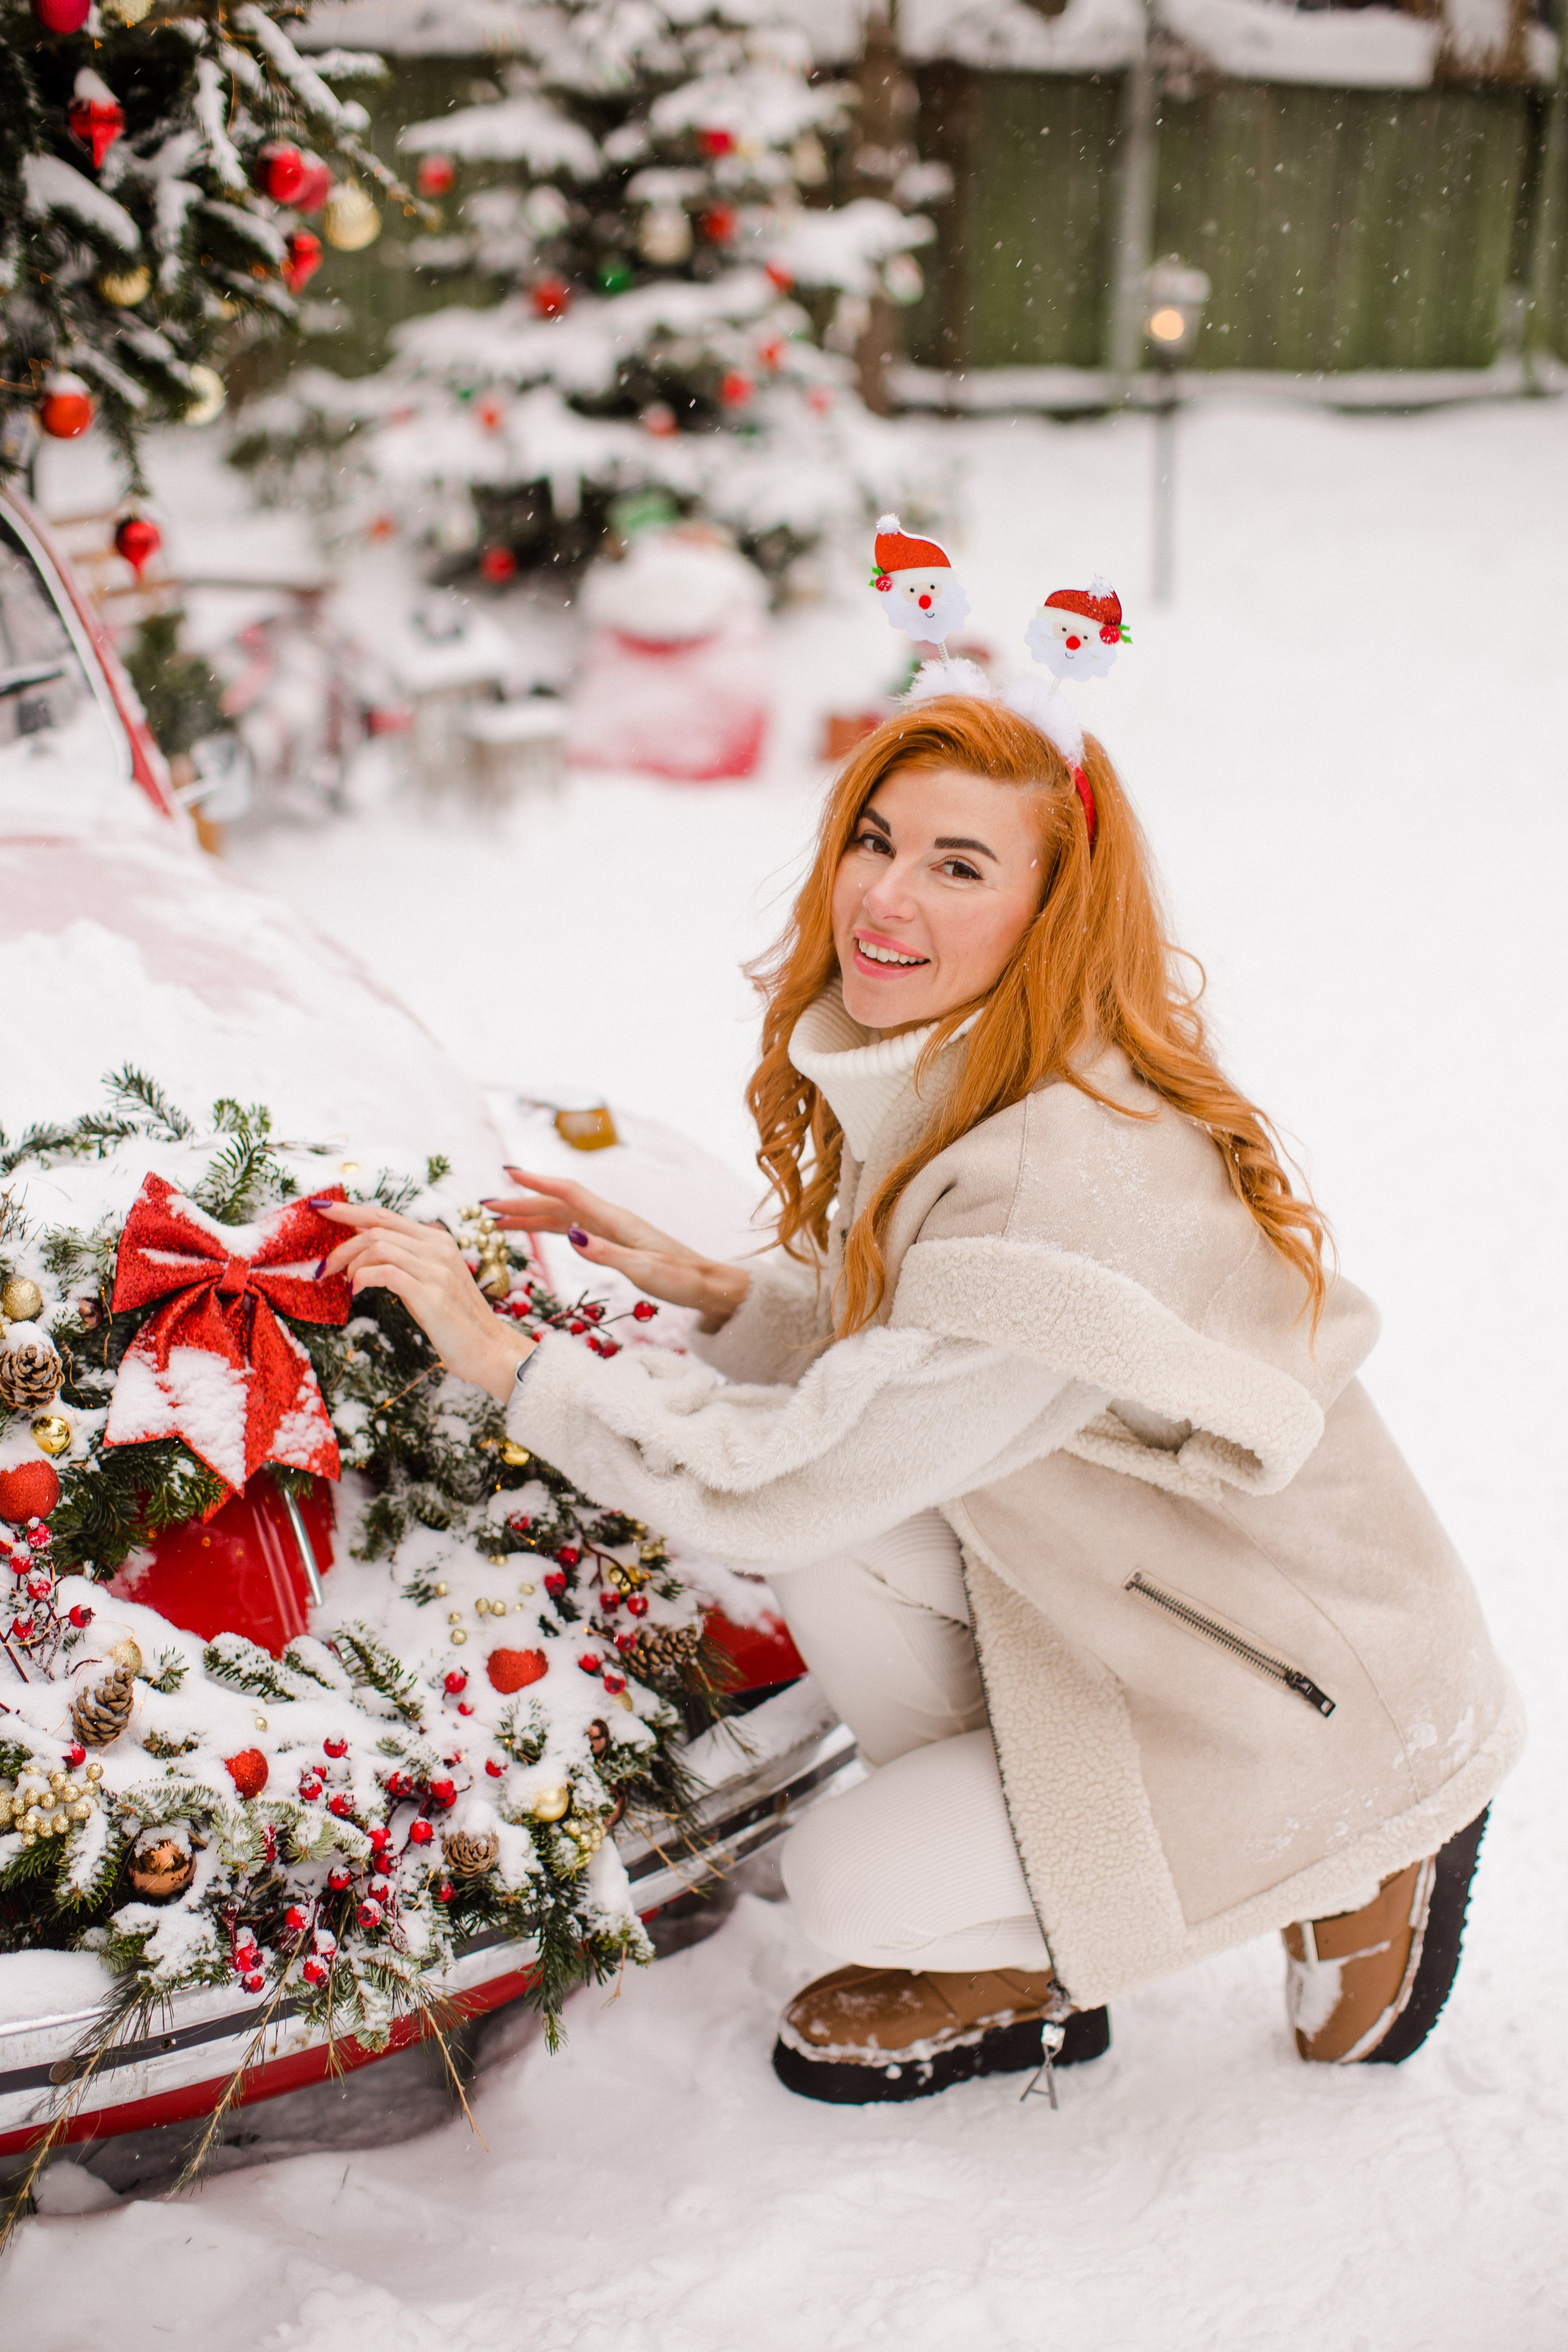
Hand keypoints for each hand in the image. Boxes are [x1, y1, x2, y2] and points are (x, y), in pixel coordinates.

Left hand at [318, 1202, 532, 1401]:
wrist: (489, 1349)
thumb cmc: (455, 1321)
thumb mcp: (431, 1282)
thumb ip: (407, 1261)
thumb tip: (366, 1251)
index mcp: (438, 1241)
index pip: (386, 1216)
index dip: (350, 1209)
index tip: (320, 1208)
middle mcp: (438, 1248)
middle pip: (376, 1229)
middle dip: (341, 1245)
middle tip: (323, 1268)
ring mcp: (437, 1269)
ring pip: (378, 1246)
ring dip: (350, 1264)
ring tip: (347, 1285)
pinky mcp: (431, 1293)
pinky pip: (384, 1272)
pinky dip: (362, 1279)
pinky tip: (356, 1293)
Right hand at [482, 1167, 749, 1325]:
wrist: (707, 1285)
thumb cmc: (681, 1279)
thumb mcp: (645, 1271)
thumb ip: (608, 1255)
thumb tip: (572, 1236)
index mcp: (616, 1221)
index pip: (568, 1194)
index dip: (537, 1182)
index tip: (507, 1173)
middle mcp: (610, 1219)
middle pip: (557, 1203)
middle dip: (521, 1202)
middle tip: (485, 1207)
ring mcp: (610, 1230)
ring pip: (561, 1216)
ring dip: (529, 1216)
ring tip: (496, 1221)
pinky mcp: (612, 1242)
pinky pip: (571, 1228)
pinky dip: (547, 1227)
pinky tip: (533, 1231)